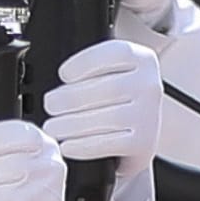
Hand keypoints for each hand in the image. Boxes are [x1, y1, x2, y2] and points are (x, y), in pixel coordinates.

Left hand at [39, 35, 166, 163]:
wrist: (136, 133)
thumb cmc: (113, 98)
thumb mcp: (108, 72)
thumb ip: (89, 68)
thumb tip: (51, 79)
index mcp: (142, 60)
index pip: (115, 54)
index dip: (85, 63)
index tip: (64, 75)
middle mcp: (150, 85)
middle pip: (107, 88)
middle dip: (70, 98)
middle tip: (50, 105)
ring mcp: (149, 116)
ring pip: (107, 118)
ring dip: (71, 124)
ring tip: (51, 127)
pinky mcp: (144, 143)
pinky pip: (109, 143)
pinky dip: (82, 146)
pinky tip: (66, 145)